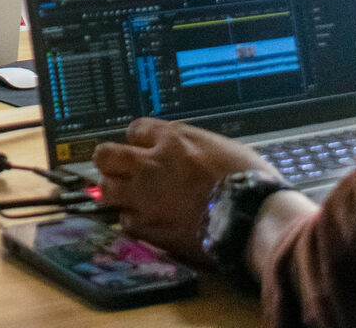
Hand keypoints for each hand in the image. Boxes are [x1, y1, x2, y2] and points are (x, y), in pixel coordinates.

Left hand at [92, 118, 280, 263]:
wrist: (251, 219)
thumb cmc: (250, 180)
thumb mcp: (224, 148)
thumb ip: (196, 147)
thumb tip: (190, 153)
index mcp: (173, 138)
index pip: (135, 129)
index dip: (139, 141)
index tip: (146, 150)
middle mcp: (150, 163)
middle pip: (105, 155)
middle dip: (111, 162)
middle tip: (122, 172)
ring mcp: (143, 196)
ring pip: (107, 189)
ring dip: (117, 193)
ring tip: (131, 199)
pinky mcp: (146, 226)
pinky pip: (126, 220)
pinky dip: (135, 221)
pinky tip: (149, 223)